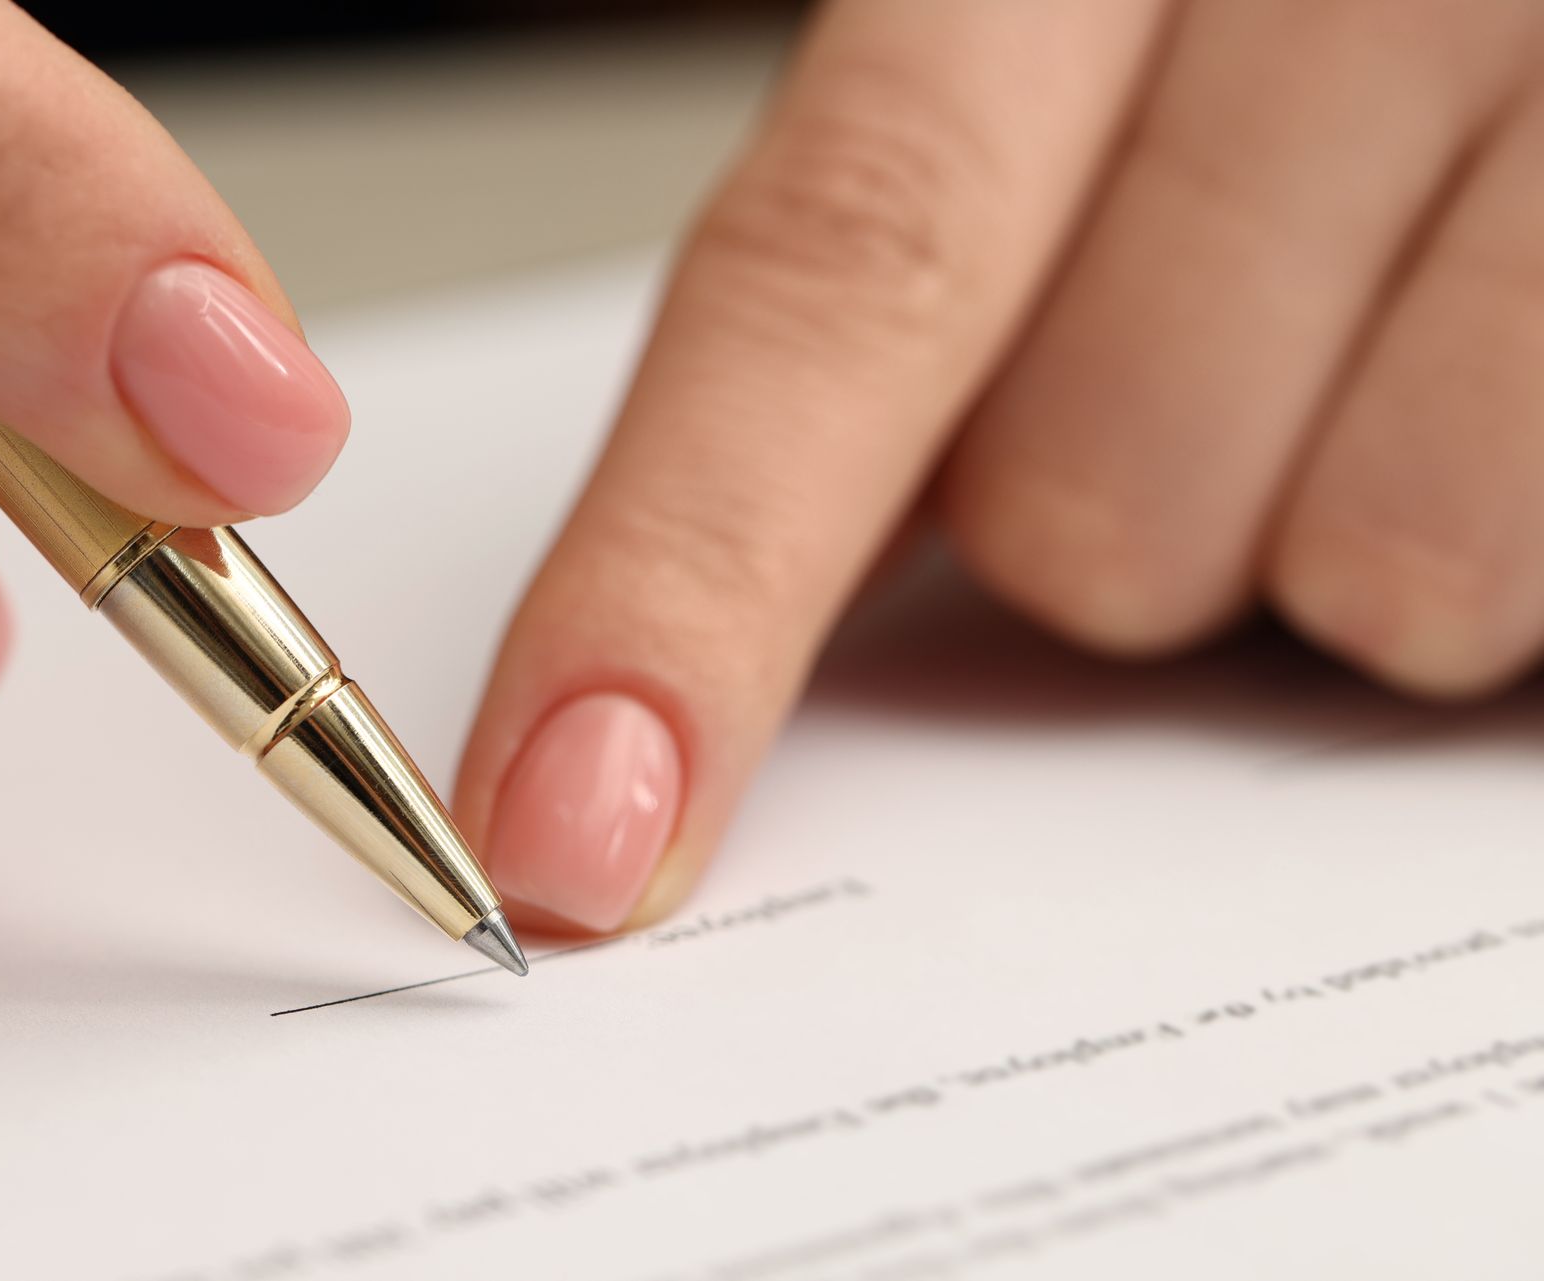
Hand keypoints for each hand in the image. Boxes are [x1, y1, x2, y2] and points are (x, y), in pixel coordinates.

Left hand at [456, 0, 1543, 931]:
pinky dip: (1509, 558)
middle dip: (1118, 524)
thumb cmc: (1288, 63)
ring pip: (1354, 569)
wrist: (1518, 30)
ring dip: (1333, 547)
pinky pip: (1510, 570)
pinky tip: (1506, 400)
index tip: (570, 835)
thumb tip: (663, 674)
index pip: (830, 277)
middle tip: (1219, 383)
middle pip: (1083, 505)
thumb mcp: (1071, 110)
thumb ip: (886, 319)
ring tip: (1395, 371)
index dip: (687, 576)